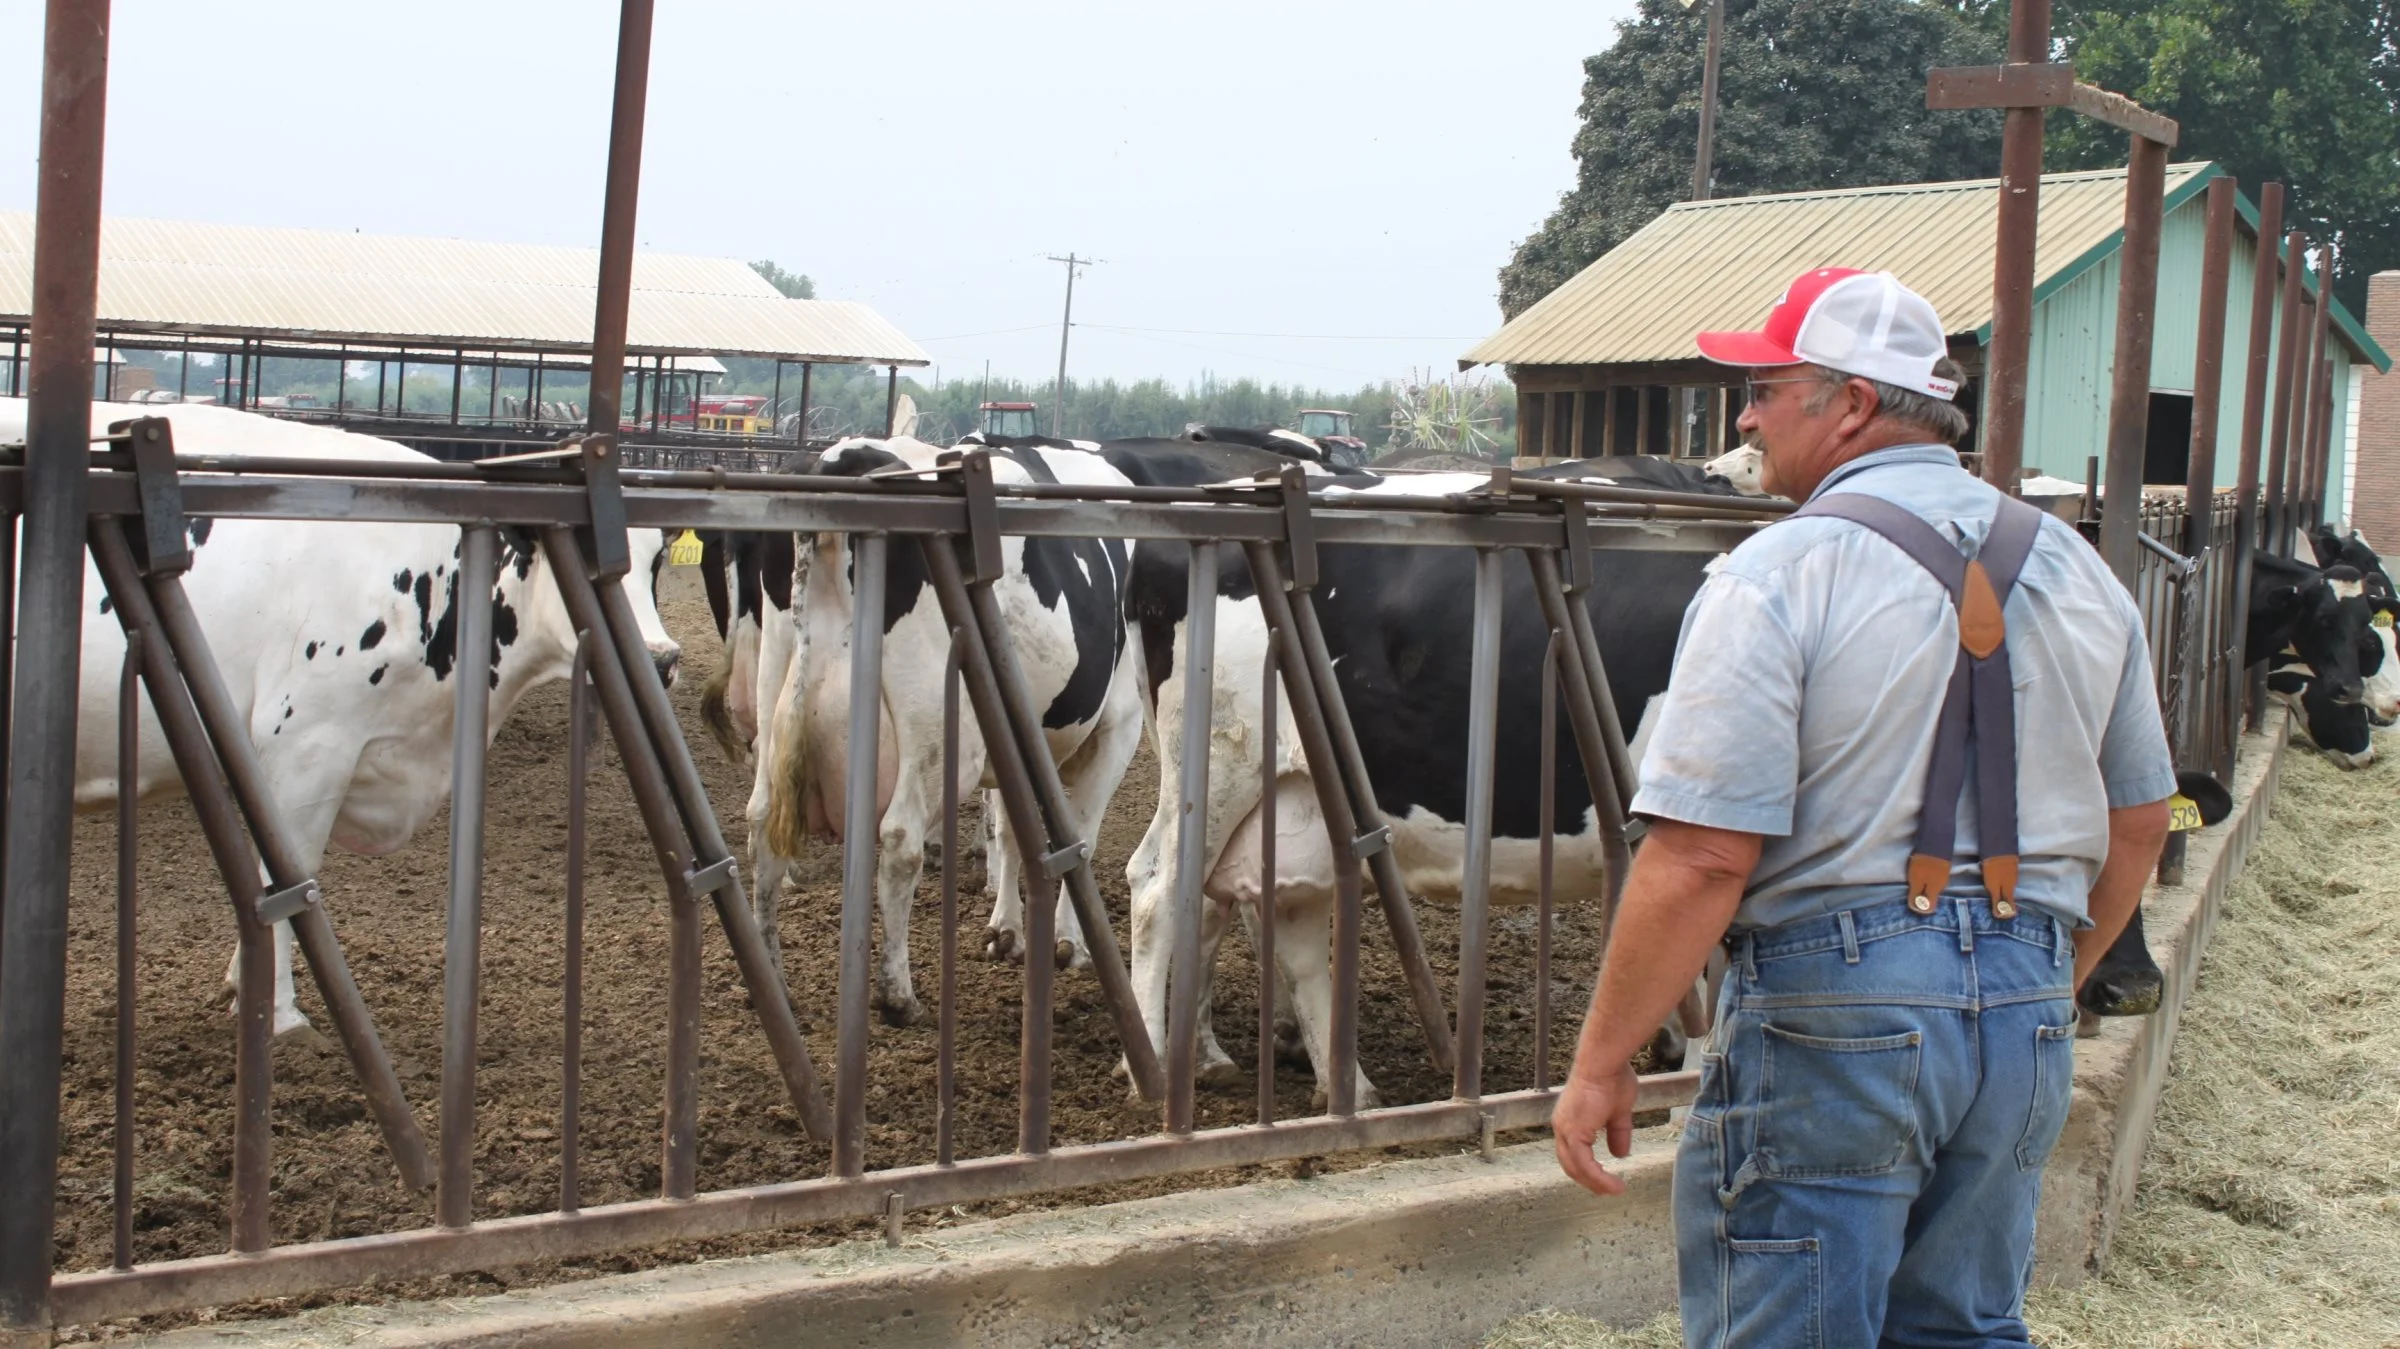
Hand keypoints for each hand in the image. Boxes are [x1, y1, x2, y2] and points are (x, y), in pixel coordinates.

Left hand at [1552, 1058, 1638, 1196]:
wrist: (1604, 1063)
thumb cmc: (1611, 1078)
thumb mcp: (1618, 1112)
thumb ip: (1617, 1133)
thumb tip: (1620, 1154)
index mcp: (1570, 1120)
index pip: (1572, 1152)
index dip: (1586, 1168)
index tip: (1602, 1180)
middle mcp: (1562, 1126)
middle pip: (1570, 1164)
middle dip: (1588, 1180)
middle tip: (1606, 1190)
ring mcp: (1566, 1130)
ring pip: (1576, 1168)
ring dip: (1595, 1183)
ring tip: (1614, 1190)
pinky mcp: (1574, 1133)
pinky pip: (1585, 1165)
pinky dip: (1598, 1178)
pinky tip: (1613, 1185)